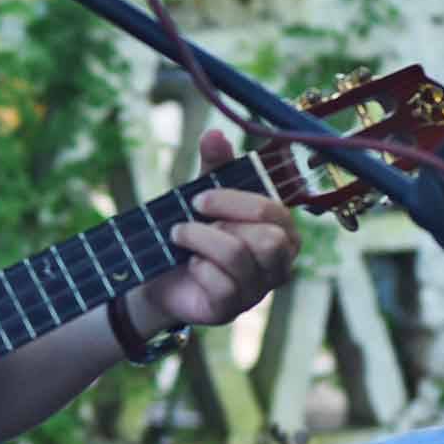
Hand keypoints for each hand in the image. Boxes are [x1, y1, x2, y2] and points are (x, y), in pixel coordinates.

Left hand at [127, 128, 303, 343]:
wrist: (161, 276)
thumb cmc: (196, 232)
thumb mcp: (205, 195)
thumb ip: (215, 166)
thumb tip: (214, 134)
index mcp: (282, 232)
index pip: (274, 212)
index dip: (235, 200)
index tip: (199, 196)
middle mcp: (278, 263)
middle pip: (269, 238)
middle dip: (222, 221)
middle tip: (191, 219)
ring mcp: (257, 290)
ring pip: (240, 257)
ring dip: (201, 240)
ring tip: (181, 235)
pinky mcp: (231, 309)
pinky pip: (222, 285)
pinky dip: (198, 268)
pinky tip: (189, 265)